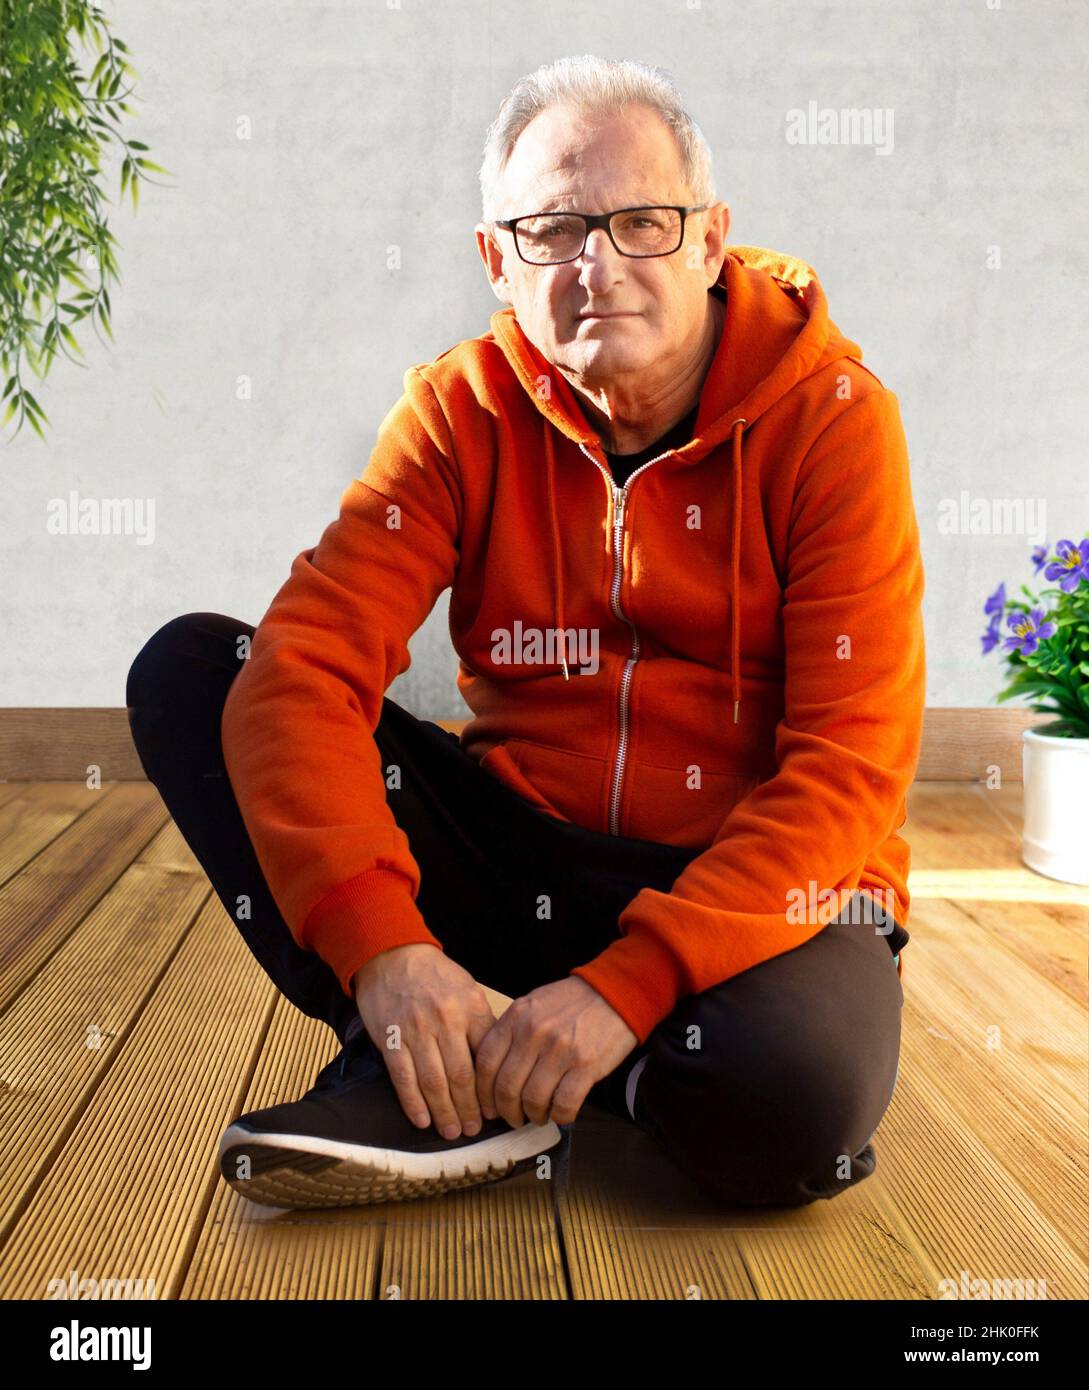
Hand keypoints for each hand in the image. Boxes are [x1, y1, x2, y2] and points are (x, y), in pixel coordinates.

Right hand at [351, 944, 495, 1138]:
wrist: (392, 954)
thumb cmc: (434, 975)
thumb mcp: (468, 989)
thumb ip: (481, 1023)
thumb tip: (497, 1062)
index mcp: (470, 1008)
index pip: (486, 1057)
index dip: (492, 1088)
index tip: (496, 1109)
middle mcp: (445, 1020)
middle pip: (461, 1076)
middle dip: (469, 1108)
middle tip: (474, 1129)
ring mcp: (416, 1031)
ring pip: (433, 1082)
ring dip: (444, 1112)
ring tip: (452, 1131)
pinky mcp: (390, 1038)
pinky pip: (403, 1078)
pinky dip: (413, 1103)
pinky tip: (422, 1120)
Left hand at [474, 977, 637, 1127]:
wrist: (615, 992)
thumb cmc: (573, 1001)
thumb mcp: (533, 1005)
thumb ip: (511, 1031)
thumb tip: (492, 1070)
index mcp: (517, 1017)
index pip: (486, 1063)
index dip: (483, 1093)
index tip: (488, 1106)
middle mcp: (534, 1033)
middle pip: (506, 1087)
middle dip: (507, 1111)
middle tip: (513, 1118)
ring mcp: (560, 1049)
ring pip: (533, 1099)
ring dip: (533, 1115)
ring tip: (538, 1115)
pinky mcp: (586, 1065)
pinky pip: (564, 1104)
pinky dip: (560, 1116)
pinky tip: (561, 1113)